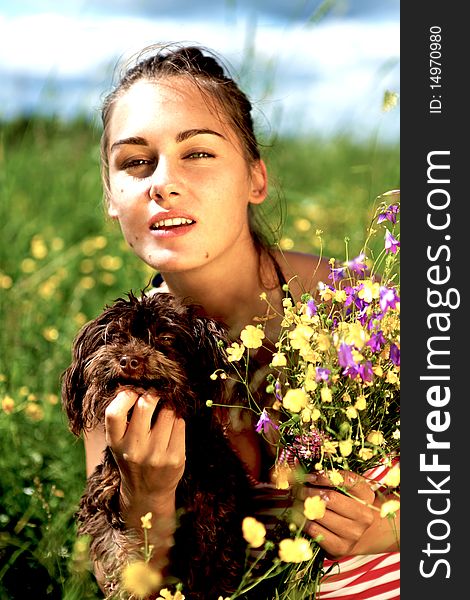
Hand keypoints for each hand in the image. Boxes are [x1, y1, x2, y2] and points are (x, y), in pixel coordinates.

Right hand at [104, 389, 185, 518]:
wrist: (147, 492)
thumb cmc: (132, 457)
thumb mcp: (119, 441)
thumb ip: (124, 418)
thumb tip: (140, 384)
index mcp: (115, 442)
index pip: (114, 412)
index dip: (125, 396)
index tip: (133, 394)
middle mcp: (134, 449)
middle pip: (146, 404)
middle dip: (153, 394)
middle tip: (155, 396)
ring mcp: (156, 454)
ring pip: (168, 411)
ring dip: (168, 407)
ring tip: (164, 414)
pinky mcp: (175, 457)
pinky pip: (180, 423)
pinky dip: (177, 419)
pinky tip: (172, 427)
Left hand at [293, 470, 375, 558]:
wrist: (360, 534)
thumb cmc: (348, 504)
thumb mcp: (348, 487)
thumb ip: (332, 478)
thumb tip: (308, 476)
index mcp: (365, 494)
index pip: (345, 480)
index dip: (323, 477)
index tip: (309, 477)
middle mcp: (363, 515)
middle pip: (329, 498)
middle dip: (308, 492)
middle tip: (298, 490)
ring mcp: (353, 534)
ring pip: (319, 514)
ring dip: (303, 506)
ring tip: (298, 502)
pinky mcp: (341, 547)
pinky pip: (314, 530)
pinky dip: (304, 522)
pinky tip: (303, 517)